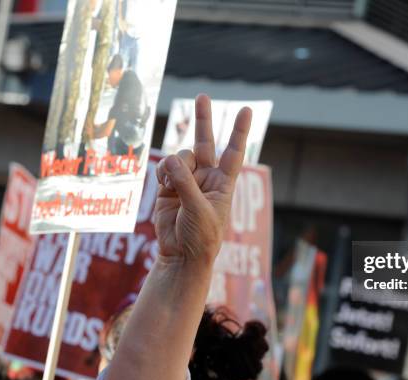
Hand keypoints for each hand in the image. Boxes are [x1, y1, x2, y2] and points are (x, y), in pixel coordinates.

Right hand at [155, 94, 251, 265]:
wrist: (181, 254)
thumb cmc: (201, 236)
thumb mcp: (198, 210)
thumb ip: (185, 184)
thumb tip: (171, 160)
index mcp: (223, 183)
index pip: (234, 152)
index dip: (239, 131)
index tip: (245, 110)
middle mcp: (206, 177)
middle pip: (205, 142)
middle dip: (203, 119)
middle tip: (203, 96)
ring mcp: (187, 180)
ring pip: (179, 157)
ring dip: (174, 168)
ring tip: (173, 188)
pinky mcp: (168, 186)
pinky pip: (163, 169)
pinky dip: (162, 175)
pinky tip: (164, 189)